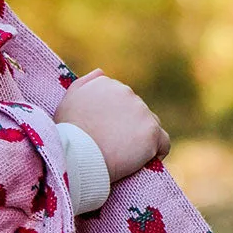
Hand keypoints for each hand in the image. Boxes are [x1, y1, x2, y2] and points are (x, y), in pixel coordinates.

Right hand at [53, 67, 170, 184]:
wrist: (77, 153)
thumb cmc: (69, 130)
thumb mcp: (69, 98)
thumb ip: (86, 82)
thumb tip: (102, 72)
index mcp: (107, 84)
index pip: (121, 98)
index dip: (114, 116)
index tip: (106, 130)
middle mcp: (127, 92)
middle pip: (135, 111)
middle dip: (127, 125)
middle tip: (112, 144)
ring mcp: (142, 112)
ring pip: (149, 124)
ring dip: (141, 137)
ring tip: (126, 154)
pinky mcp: (152, 132)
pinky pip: (163, 142)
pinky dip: (157, 151)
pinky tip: (145, 160)